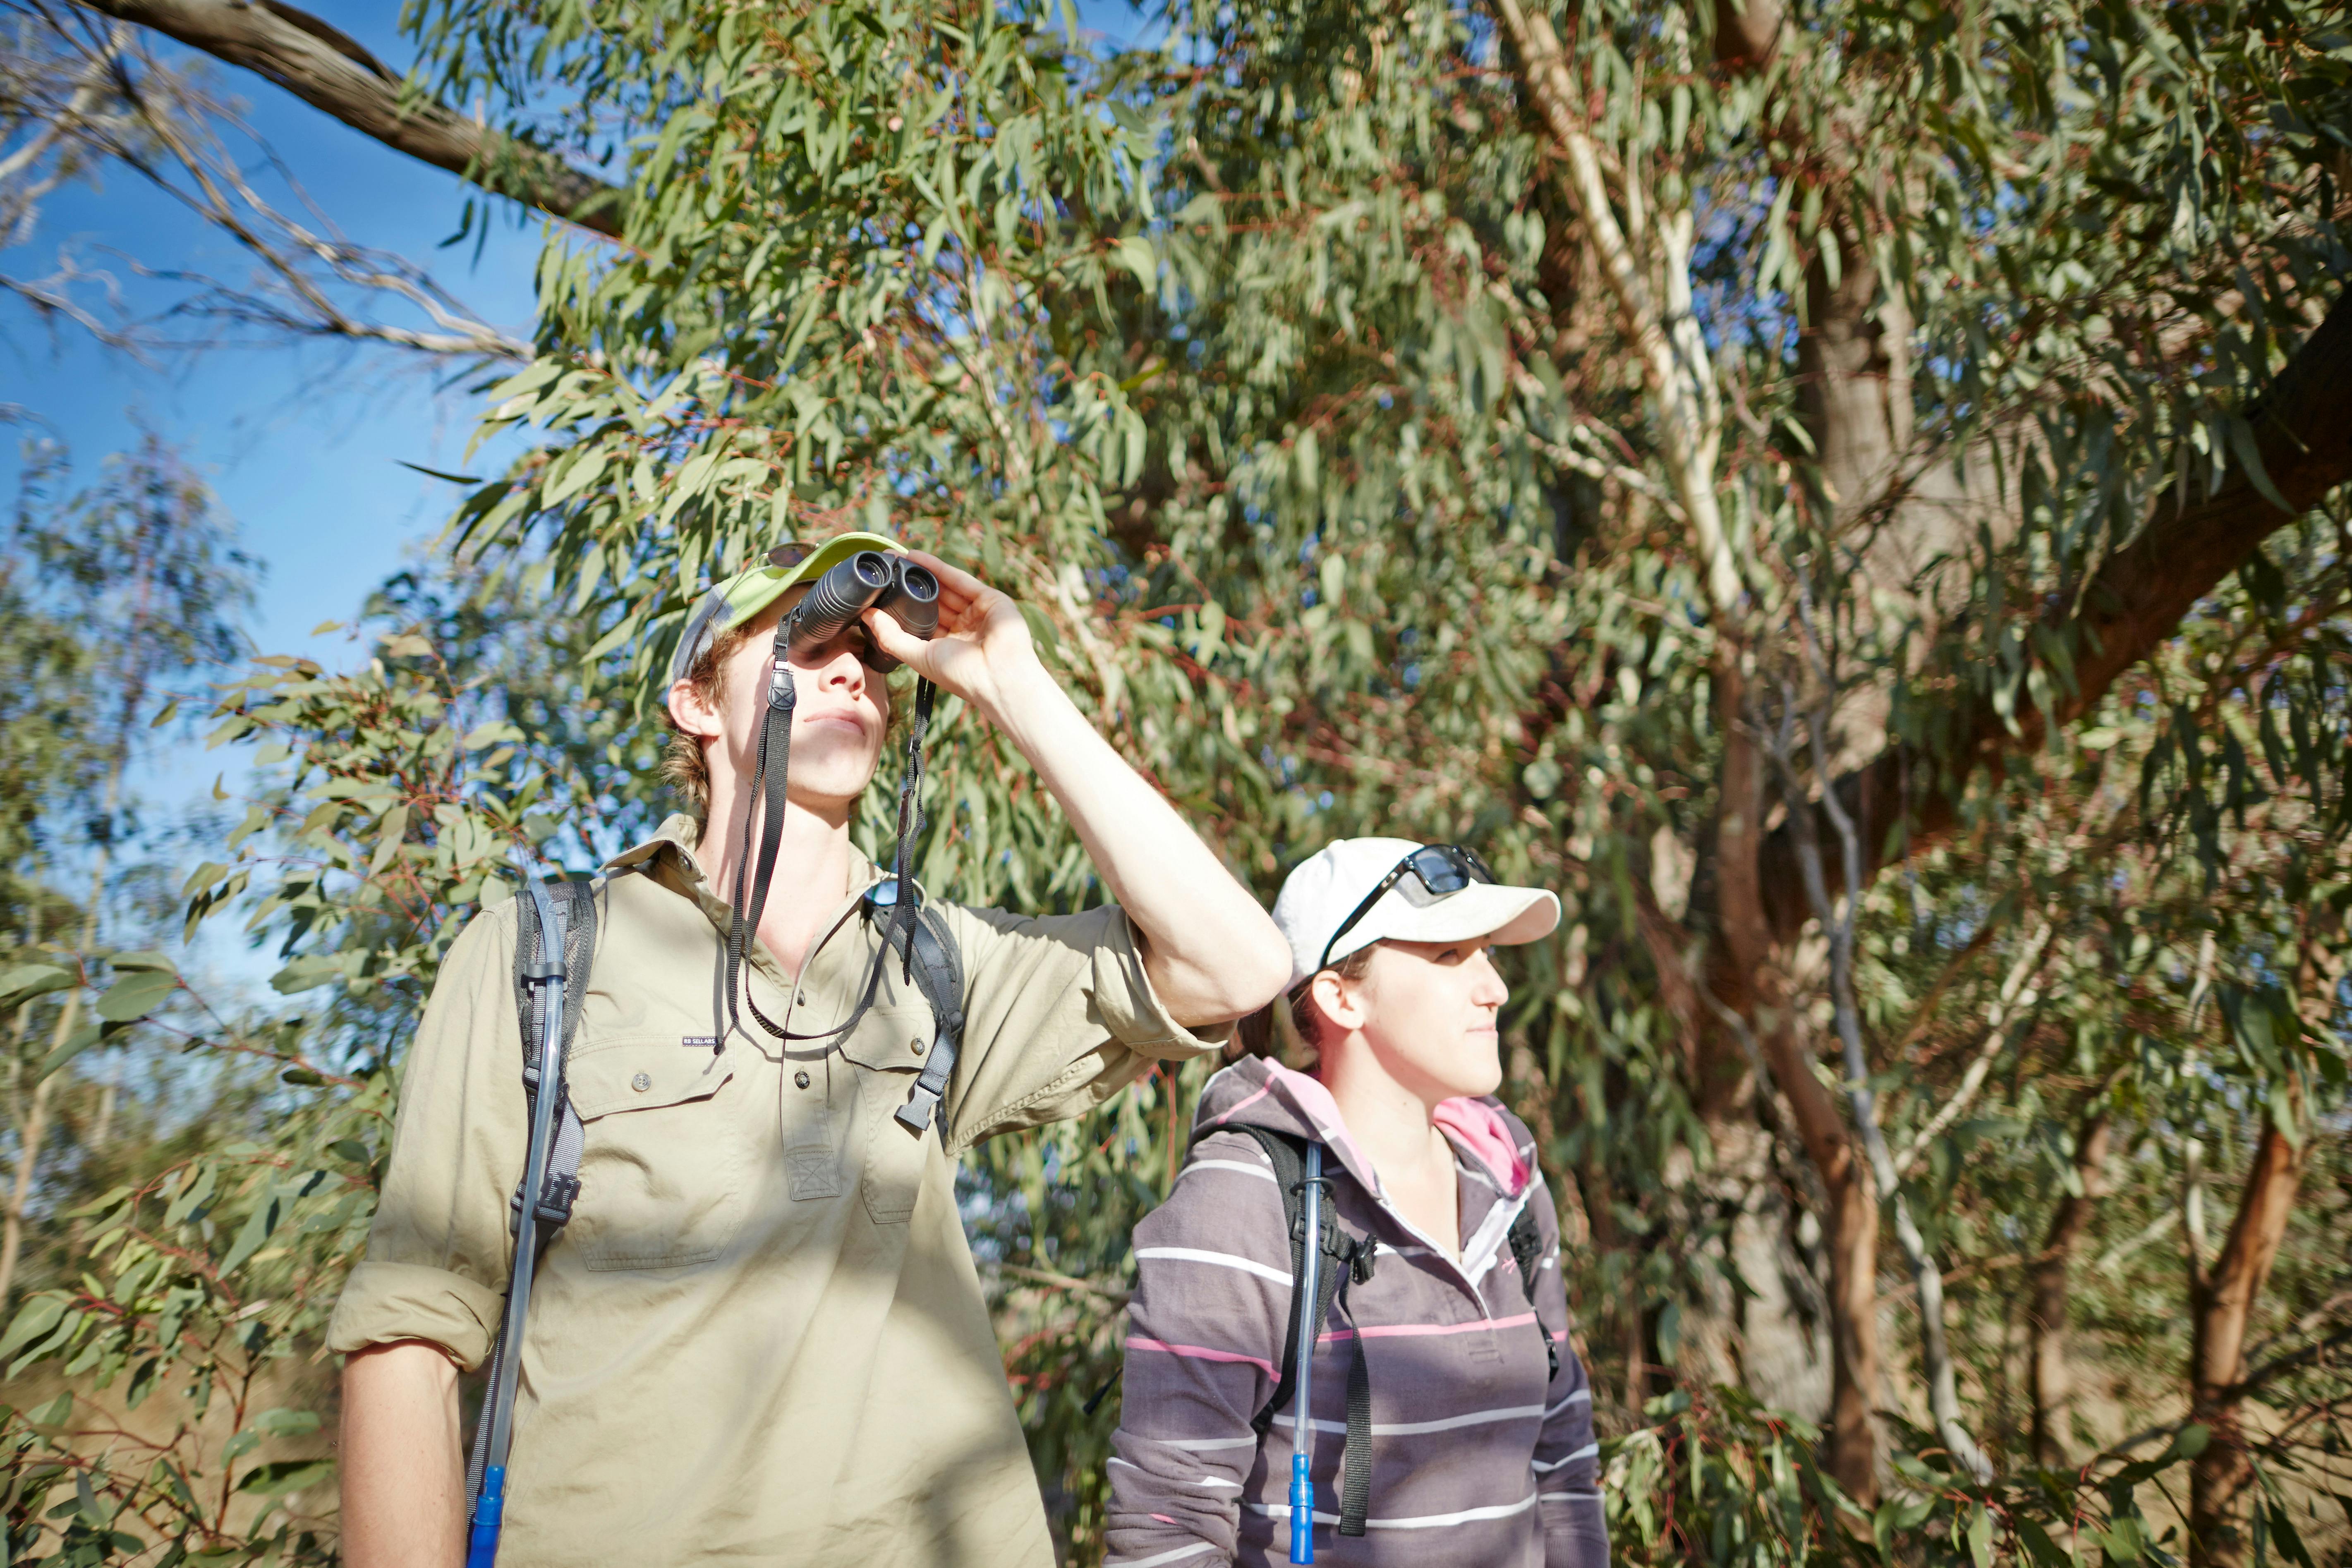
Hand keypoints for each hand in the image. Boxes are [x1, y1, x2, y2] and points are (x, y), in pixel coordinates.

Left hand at [864, 550, 1046, 722]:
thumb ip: (891, 636)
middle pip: (933, 600)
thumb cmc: (959, 674)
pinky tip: (916, 557)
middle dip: (910, 584)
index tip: (878, 590)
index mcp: (946, 645)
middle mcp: (962, 628)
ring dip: (921, 572)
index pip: (921, 619)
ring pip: (945, 587)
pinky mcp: (990, 599)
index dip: (901, 604)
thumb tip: (866, 616)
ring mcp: (977, 612)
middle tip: (884, 568)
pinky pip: (960, 580)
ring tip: (896, 559)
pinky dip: (938, 567)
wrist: (998, 677)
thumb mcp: (918, 656)